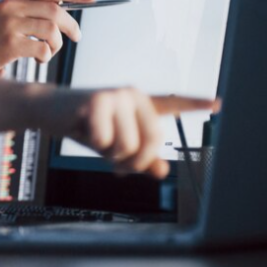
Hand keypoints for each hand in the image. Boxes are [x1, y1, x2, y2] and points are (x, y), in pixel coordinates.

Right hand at [0, 0, 91, 71]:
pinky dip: (46, 55)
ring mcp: (9, 22)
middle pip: (56, 10)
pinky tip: (39, 58)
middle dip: (72, 25)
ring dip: (57, 44)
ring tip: (49, 52)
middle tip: (76, 36)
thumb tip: (62, 8)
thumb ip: (24, 4)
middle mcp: (9, 3)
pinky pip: (42, 48)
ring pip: (52, 31)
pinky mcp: (9, 43)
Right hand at [44, 88, 219, 178]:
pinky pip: (104, 141)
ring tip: (96, 140)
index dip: (197, 104)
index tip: (219, 103)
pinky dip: (92, 143)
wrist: (47, 109)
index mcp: (140, 103)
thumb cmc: (82, 125)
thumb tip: (162, 171)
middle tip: (116, 163)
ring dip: (110, 154)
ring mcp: (116, 96)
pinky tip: (81, 128)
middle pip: (152, 142)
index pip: (173, 103)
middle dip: (133, 160)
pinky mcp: (97, 100)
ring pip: (128, 145)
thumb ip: (139, 158)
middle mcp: (132, 95)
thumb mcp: (113, 143)